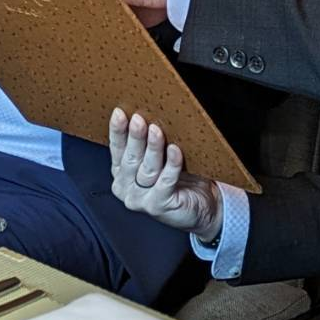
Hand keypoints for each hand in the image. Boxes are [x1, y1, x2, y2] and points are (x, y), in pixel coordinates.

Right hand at [108, 108, 222, 242]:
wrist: (202, 205)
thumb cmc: (182, 178)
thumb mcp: (161, 157)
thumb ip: (151, 143)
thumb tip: (152, 114)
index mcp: (121, 173)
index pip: (117, 149)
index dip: (117, 131)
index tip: (120, 113)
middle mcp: (126, 187)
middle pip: (130, 159)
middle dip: (135, 137)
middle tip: (138, 119)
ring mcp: (140, 199)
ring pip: (147, 170)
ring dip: (153, 148)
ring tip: (157, 131)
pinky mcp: (157, 206)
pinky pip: (165, 182)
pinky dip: (171, 165)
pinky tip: (175, 150)